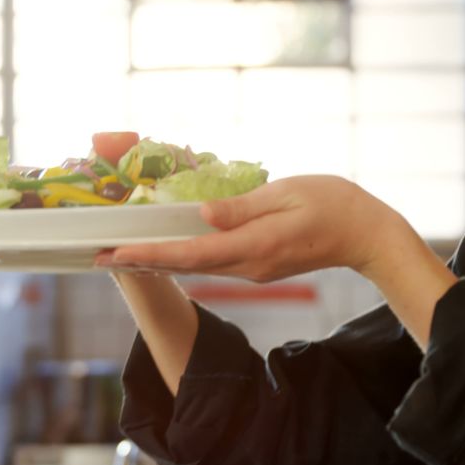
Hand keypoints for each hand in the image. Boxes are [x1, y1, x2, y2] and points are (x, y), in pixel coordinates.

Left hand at [95, 175, 409, 281]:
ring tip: (118, 255)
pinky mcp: (257, 266)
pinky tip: (161, 253)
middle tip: (98, 256)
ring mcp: (253, 270)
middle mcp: (248, 265)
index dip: (150, 254)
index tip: (116, 253)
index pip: (191, 253)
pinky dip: (180, 259)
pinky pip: (210, 264)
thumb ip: (243, 207)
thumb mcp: (288, 194)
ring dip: (156, 263)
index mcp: (255, 246)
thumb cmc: (334, 204)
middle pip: (185, 266)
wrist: (366, 235)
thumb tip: (202, 213)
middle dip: (141, 262)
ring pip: (195, 268)